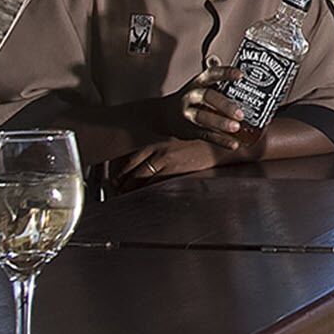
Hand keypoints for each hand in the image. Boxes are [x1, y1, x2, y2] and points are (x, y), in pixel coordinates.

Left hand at [104, 135, 230, 191]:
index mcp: (156, 138)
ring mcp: (163, 158)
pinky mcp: (172, 170)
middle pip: (129, 166)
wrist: (219, 145)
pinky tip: (140, 195)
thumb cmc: (200, 142)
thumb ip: (160, 146)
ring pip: (138, 176)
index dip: (119, 167)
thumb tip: (147, 158)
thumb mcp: (177, 138)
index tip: (114, 174)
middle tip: (115, 186)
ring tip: (124, 194)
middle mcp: (156, 146)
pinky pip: (152, 183)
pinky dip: (143, 190)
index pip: (130, 153)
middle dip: (120, 179)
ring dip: (128, 187)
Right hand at [164, 65, 250, 142]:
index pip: (212, 74)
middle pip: (207, 96)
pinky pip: (205, 135)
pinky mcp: (190, 130)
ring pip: (203, 117)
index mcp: (198, 82)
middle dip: (224, 104)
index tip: (241, 75)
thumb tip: (248, 75)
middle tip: (241, 113)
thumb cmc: (193, 99)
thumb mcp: (202, 86)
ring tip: (236, 128)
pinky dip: (220, 140)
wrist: (166, 115)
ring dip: (221, 123)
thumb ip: (221, 82)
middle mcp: (192, 96)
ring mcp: (188, 113)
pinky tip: (234, 144)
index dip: (226, 73)